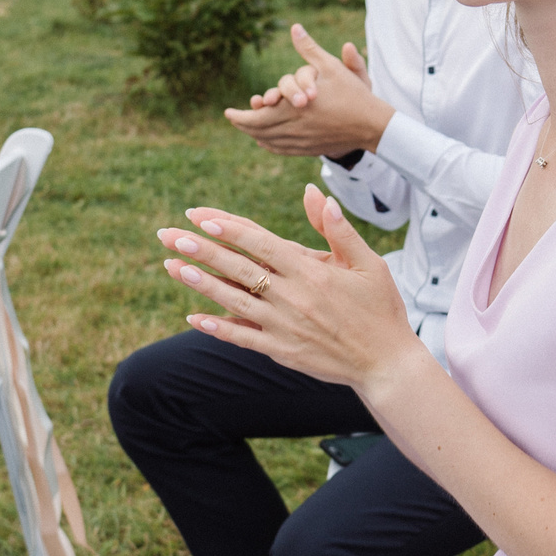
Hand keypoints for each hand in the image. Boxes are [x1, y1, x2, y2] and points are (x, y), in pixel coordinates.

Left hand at [158, 184, 426, 391]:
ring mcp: (284, 326)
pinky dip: (217, 327)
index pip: (260, 242)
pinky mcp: (281, 351)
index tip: (199, 215)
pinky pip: (242, 337)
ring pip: (233, 300)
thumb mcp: (368, 263)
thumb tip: (315, 193)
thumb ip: (338, 229)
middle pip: (238, 267)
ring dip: (200, 282)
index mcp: (312, 271)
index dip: (228, 228)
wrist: (386, 363)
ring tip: (171, 265)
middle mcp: (293, 297)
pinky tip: (193, 317)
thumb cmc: (381, 308)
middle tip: (169, 234)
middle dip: (201, 249)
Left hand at [223, 25, 391, 157]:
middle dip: (243, 125)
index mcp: (293, 108)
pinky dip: (270, 145)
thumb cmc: (352, 94)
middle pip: (259, 131)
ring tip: (246, 128)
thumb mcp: (330, 67)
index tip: (227, 112)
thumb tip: (295, 27)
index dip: (239, 116)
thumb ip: (309, 48)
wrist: (372, 125)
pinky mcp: (311, 148)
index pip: (257, 116)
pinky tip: (265, 141)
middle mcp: (294, 127)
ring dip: (255, 135)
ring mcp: (302, 141)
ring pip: (270, 141)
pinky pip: (284, 149)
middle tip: (232, 118)